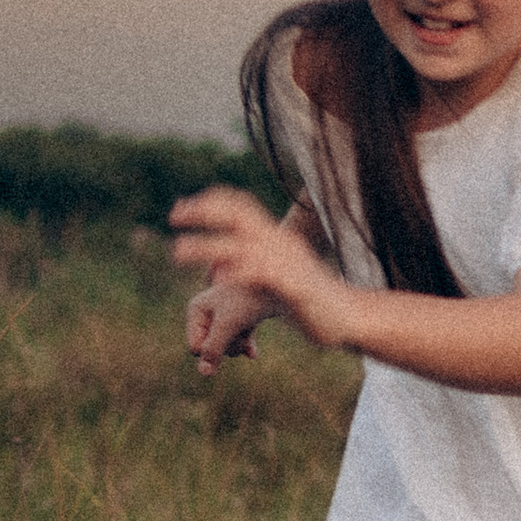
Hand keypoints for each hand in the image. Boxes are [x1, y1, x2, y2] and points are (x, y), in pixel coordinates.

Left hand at [170, 186, 348, 350]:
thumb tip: (217, 266)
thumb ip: (249, 266)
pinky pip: (264, 273)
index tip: (179, 208)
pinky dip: (239, 273)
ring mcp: (288, 263)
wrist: (347, 318)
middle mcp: (280, 243)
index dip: (208, 202)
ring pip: (242, 245)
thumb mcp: (276, 275)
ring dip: (208, 246)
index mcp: (275, 237)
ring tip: (178, 252)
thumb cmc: (309, 299)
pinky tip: (218, 279)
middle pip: (238, 215)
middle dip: (204, 212)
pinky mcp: (294, 286)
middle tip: (173, 216)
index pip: (239, 206)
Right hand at [185, 276, 271, 370]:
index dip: (213, 350)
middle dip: (227, 346)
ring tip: (248, 331)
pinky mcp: (241, 318)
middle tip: (241, 333)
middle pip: (210, 348)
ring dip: (238, 344)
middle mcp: (207, 311)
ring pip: (224, 346)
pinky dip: (245, 346)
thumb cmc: (250, 300)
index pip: (195, 348)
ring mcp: (224, 315)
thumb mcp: (229, 325)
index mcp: (196, 309)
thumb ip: (213, 349)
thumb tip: (203, 373)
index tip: (229, 336)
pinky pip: (237, 341)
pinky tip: (253, 354)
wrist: (280, 282)